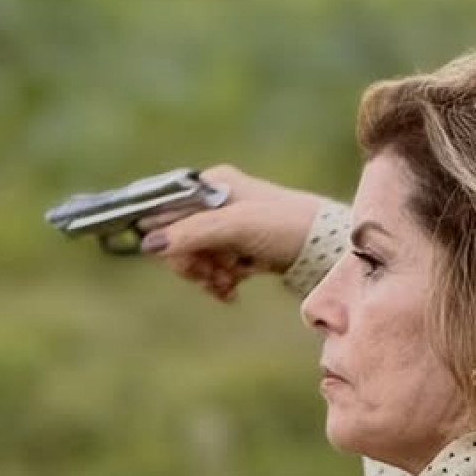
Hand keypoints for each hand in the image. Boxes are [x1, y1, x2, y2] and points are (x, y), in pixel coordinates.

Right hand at [141, 166, 322, 303]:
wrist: (329, 249)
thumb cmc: (285, 226)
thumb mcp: (237, 226)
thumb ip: (192, 233)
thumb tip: (147, 245)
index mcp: (213, 185)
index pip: (168, 209)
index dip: (168, 238)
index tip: (184, 259)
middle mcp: (218, 202)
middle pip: (180, 237)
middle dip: (192, 262)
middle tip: (210, 276)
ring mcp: (230, 226)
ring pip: (197, 256)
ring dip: (206, 275)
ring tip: (226, 284)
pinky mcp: (242, 248)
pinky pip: (215, 267)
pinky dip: (218, 282)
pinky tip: (231, 291)